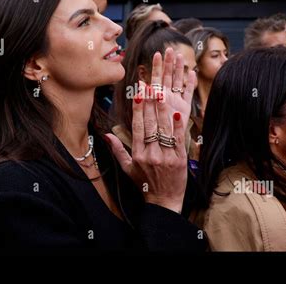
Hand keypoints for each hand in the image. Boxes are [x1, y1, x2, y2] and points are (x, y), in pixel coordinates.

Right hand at [106, 52, 194, 213]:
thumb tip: (105, 134)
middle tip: (150, 83)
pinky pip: (178, 140)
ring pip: (163, 129)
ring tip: (162, 91)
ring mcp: (165, 156)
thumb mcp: (127, 168)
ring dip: (162, 109)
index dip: (137, 108)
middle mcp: (150, 153)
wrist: (163, 202)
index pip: (137, 126)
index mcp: (137, 153)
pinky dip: (178, 126)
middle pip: (149, 123)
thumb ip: (116, 150)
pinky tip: (178, 112)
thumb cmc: (144, 183)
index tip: (137, 91)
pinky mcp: (180, 160)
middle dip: (149, 102)